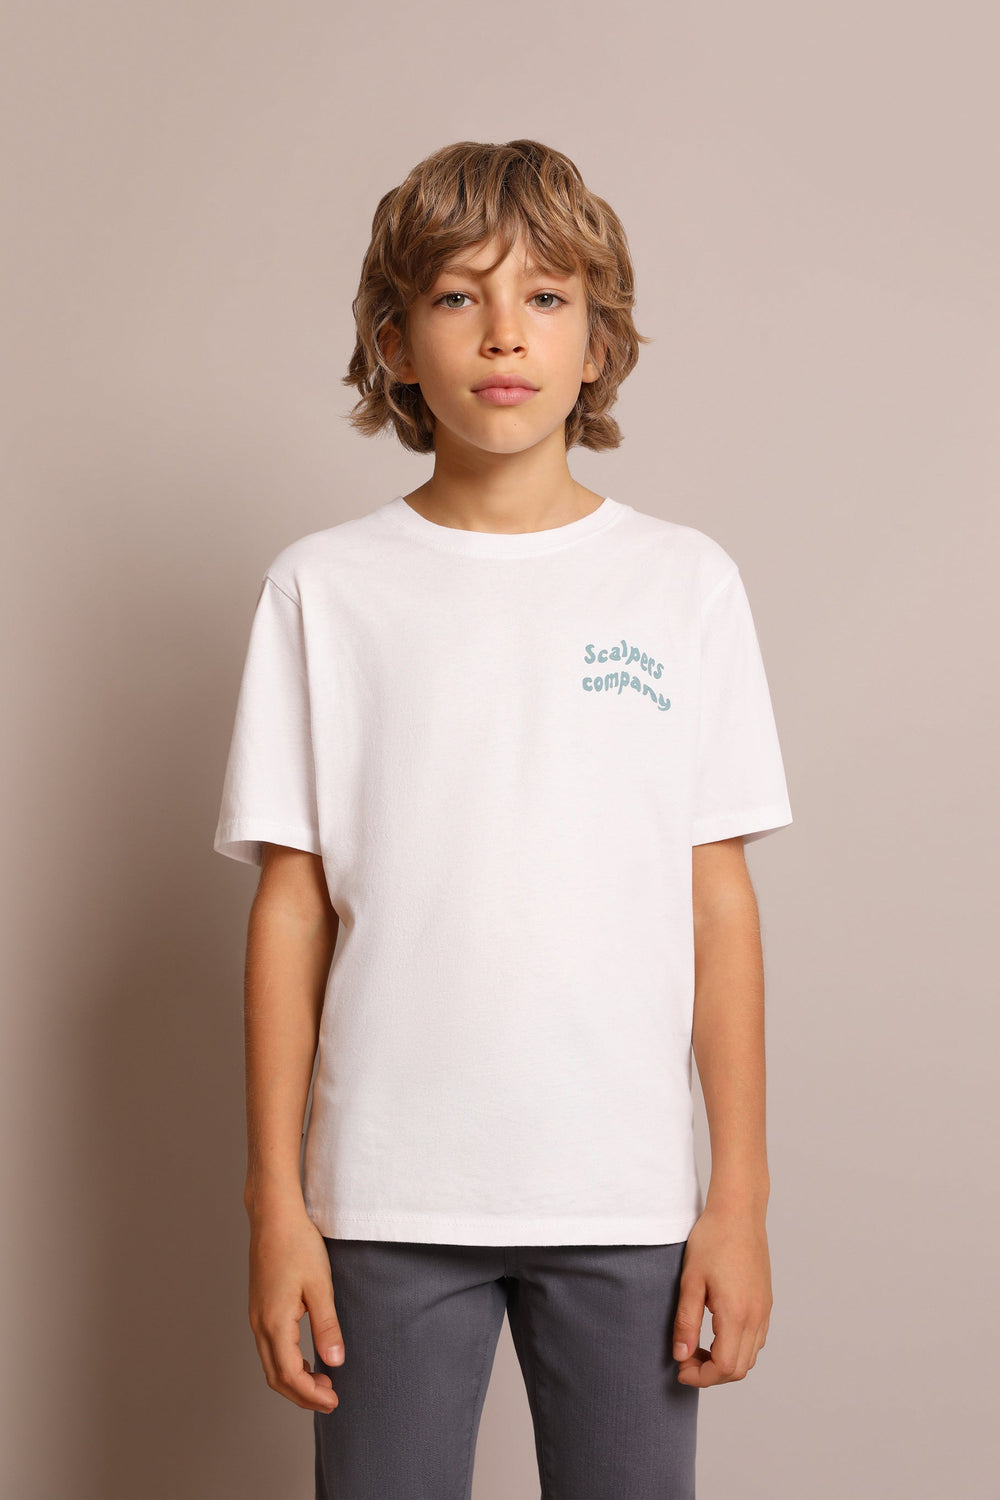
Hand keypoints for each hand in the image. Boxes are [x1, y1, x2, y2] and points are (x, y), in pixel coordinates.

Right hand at [247, 1207, 345, 1411]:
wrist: (274, 1216)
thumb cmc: (298, 1245)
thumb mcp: (320, 1285)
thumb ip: (327, 1327)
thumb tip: (335, 1363)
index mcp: (274, 1322)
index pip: (290, 1375)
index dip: (311, 1395)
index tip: (334, 1401)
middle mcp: (259, 1324)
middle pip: (276, 1377)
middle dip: (302, 1395)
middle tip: (331, 1398)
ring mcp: (256, 1317)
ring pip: (271, 1364)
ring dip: (295, 1380)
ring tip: (323, 1382)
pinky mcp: (259, 1309)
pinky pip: (269, 1348)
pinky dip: (287, 1363)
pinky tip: (308, 1359)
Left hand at [672, 1206, 771, 1386]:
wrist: (739, 1212)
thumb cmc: (712, 1240)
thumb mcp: (691, 1281)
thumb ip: (686, 1321)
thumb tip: (680, 1355)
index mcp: (737, 1314)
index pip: (724, 1367)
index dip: (701, 1376)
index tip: (680, 1368)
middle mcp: (756, 1317)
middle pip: (739, 1369)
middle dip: (711, 1374)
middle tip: (685, 1359)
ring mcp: (764, 1310)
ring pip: (750, 1357)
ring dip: (725, 1362)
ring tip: (698, 1346)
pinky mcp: (766, 1302)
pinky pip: (756, 1340)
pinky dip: (737, 1348)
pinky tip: (716, 1333)